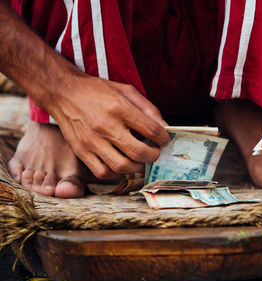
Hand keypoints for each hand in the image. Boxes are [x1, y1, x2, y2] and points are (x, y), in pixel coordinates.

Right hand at [43, 76, 169, 178]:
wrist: (63, 92)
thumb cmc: (97, 90)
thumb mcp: (126, 90)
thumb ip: (147, 108)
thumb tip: (164, 127)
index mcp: (119, 108)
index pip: (151, 130)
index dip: (163, 138)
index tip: (164, 139)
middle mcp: (105, 126)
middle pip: (139, 152)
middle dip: (154, 155)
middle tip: (155, 151)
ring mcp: (92, 141)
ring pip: (122, 166)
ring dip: (137, 166)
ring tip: (140, 159)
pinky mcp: (81, 151)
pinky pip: (103, 172)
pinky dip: (117, 173)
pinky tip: (121, 164)